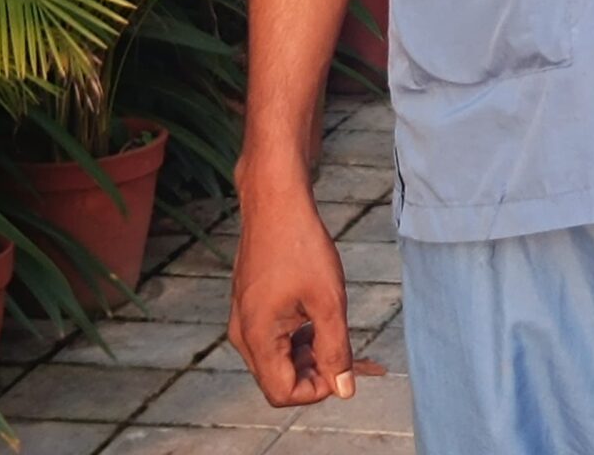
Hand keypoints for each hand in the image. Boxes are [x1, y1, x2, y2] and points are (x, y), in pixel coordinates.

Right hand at [228, 167, 353, 407]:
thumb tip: (344, 390)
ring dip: (309, 354)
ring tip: (338, 331)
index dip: (318, 389)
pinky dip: (298, 336)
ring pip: (277, 358)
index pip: (283, 392)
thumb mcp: (328, 301)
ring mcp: (244, 319)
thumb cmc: (301, 246)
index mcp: (257, 337)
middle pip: (278, 378)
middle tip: (351, 354)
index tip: (345, 367)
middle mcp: (243, 334)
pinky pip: (273, 336)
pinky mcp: (250, 304)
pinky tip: (320, 317)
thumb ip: (336, 349)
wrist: (276, 202)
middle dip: (315, 372)